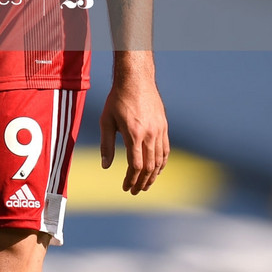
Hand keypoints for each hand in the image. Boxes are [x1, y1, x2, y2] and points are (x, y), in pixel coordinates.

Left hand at [100, 72, 168, 193]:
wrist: (136, 80)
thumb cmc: (117, 99)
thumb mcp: (106, 121)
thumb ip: (106, 145)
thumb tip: (105, 166)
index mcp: (134, 134)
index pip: (136, 165)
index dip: (131, 179)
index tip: (126, 188)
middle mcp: (150, 134)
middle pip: (149, 166)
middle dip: (142, 182)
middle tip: (135, 191)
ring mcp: (159, 130)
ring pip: (160, 160)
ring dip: (153, 176)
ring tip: (146, 185)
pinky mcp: (164, 126)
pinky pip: (165, 150)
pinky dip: (162, 163)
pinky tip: (157, 170)